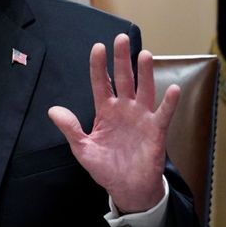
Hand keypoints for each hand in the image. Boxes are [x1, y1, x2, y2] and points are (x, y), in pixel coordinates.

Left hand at [47, 34, 179, 213]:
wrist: (126, 187)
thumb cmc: (105, 167)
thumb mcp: (82, 148)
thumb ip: (70, 128)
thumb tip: (53, 110)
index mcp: (105, 111)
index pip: (100, 83)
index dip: (98, 66)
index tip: (97, 47)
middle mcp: (124, 109)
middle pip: (122, 79)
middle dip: (121, 59)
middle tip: (120, 39)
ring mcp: (141, 118)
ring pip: (143, 90)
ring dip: (144, 73)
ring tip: (143, 54)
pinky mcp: (156, 130)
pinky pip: (163, 113)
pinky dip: (168, 102)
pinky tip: (172, 88)